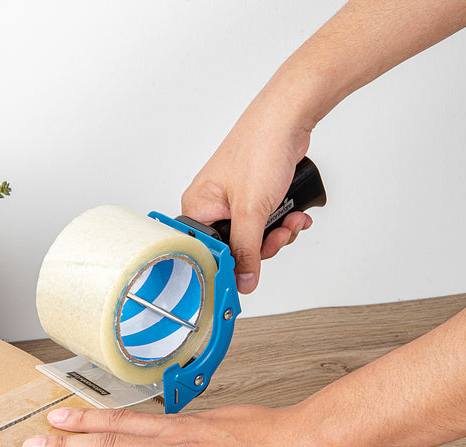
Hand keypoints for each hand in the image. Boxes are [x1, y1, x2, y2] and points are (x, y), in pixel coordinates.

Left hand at [22, 403, 346, 446]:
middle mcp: (178, 445)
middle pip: (115, 442)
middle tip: (30, 445)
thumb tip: (169, 432)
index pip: (125, 420)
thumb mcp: (222, 421)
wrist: (306, 445)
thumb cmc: (267, 434)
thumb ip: (191, 430)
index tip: (55, 417)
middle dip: (69, 444)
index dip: (87, 420)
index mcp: (183, 427)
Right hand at [182, 87, 313, 293]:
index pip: (207, 251)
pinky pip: (266, 223)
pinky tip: (295, 214)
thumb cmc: (259, 148)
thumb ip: (247, 250)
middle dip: (264, 245)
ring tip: (292, 220)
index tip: (248, 275)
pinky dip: (283, 222)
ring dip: (279, 233)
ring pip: (254, 237)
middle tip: (279, 236)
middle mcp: (212, 205)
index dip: (229, 265)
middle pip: (234, 247)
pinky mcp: (253, 196)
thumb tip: (243, 281)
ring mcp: (234, 201)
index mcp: (198, 208)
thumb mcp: (251, 210)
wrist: (288, 117)